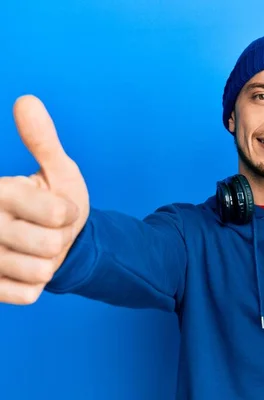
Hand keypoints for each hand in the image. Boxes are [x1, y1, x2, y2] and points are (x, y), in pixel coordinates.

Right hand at [0, 95, 88, 303]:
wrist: (46, 241)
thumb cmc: (53, 201)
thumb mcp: (56, 170)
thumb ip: (43, 140)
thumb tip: (26, 100)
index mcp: (0, 191)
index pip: (58, 214)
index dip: (68, 214)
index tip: (59, 209)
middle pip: (51, 246)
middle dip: (59, 240)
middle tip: (46, 231)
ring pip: (41, 272)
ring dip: (49, 264)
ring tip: (34, 249)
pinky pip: (28, 294)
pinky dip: (36, 284)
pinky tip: (24, 269)